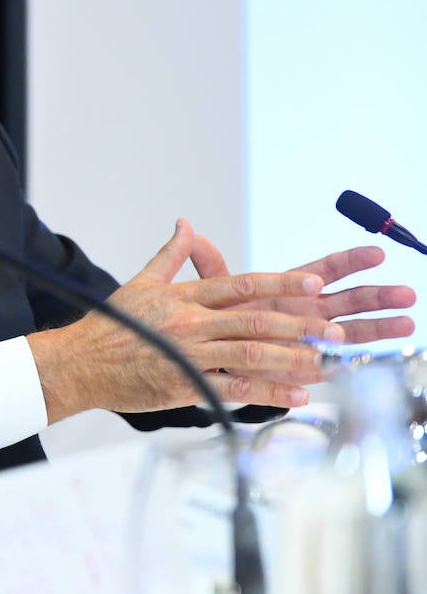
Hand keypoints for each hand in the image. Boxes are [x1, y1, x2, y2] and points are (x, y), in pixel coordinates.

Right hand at [27, 220, 341, 421]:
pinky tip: (295, 394)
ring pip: (250, 353)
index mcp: (183, 296)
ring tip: (325, 361)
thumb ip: (170, 255)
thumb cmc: (110, 323)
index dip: (279, 282)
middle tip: (334, 330)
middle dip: (299, 325)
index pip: (239, 283)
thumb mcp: (140, 282)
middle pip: (253, 319)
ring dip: (292, 358)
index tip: (314, 282)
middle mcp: (189, 322)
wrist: (81, 362)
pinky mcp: (185, 384)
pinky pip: (234, 388)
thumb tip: (185, 224)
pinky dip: (268, 392)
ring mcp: (189, 354)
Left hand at [187, 239, 415, 386]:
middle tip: (406, 293)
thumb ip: (208, 263)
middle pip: (350, 299)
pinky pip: (339, 361)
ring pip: (354, 329)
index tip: (377, 252)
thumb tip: (188, 230)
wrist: (216, 356)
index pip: (326, 270)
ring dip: (381, 326)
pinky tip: (381, 357)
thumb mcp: (213, 290)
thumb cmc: (222, 319)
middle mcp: (309, 310)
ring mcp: (315, 337)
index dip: (351, 261)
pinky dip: (357, 359)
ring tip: (407, 321)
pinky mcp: (311, 363)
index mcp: (291, 288)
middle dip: (378, 295)